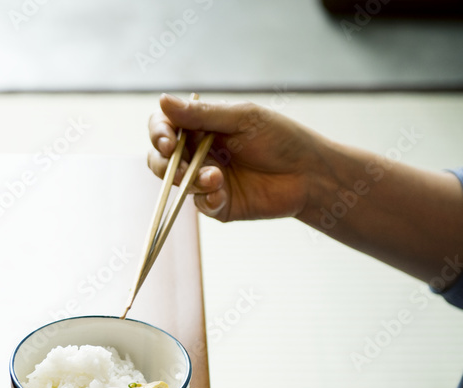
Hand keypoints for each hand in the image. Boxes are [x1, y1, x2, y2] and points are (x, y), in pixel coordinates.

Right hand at [148, 94, 322, 221]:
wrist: (309, 173)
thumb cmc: (281, 138)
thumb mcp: (241, 119)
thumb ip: (201, 115)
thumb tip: (162, 101)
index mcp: (202, 128)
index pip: (164, 128)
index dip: (158, 134)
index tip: (167, 142)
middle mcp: (199, 153)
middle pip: (160, 160)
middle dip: (165, 165)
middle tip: (183, 169)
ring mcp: (205, 180)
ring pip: (176, 184)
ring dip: (191, 181)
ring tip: (216, 179)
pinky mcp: (217, 204)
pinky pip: (199, 205)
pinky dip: (206, 199)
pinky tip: (221, 193)